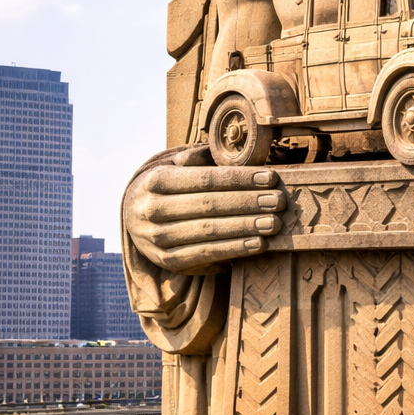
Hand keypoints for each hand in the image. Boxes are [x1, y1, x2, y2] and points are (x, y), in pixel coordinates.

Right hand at [123, 145, 286, 272]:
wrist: (134, 219)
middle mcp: (152, 209)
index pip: (205, 178)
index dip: (241, 179)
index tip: (270, 178)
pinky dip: (234, 249)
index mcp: (156, 180)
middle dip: (249, 202)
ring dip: (246, 227)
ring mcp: (157, 238)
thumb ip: (200, 157)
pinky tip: (258, 244)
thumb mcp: (175, 166)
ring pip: (209, 231)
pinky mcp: (167, 261)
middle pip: (209, 205)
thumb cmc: (169, 187)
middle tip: (279, 201)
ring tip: (274, 223)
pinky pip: (206, 254)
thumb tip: (232, 152)